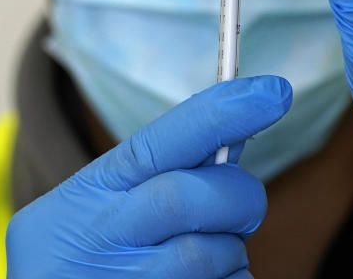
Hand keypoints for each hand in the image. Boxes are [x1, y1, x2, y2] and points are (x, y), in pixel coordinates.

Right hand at [6, 76, 291, 277]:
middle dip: (235, 197)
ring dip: (230, 253)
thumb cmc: (80, 258)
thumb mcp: (93, 206)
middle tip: (243, 207)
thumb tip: (234, 136)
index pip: (159, 142)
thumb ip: (155, 174)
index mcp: (91, 190)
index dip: (220, 115)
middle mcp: (101, 236)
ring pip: (210, 256)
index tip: (272, 93)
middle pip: (188, 197)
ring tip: (204, 258)